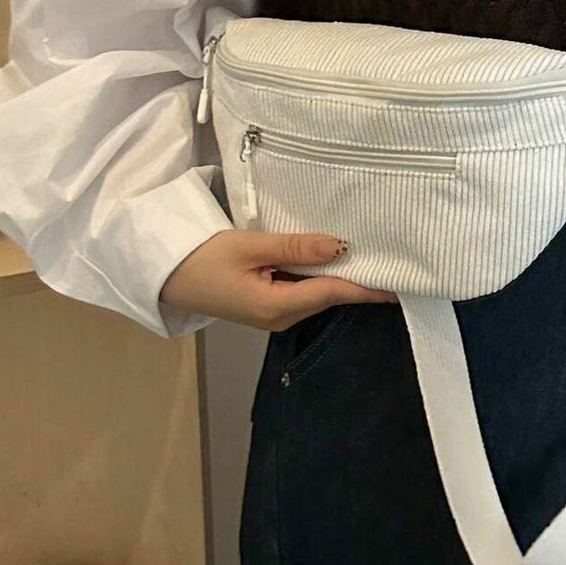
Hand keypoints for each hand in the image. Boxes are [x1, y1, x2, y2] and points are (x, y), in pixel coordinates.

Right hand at [159, 229, 398, 331]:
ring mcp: (274, 315)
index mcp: (279, 306)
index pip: (335, 293)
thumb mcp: (250, 247)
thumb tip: (340, 247)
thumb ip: (296, 247)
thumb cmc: (202, 258)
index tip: (400, 283)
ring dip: (339, 277)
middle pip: (329, 296)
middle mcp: (282, 317)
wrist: (164, 274)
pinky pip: (302, 292)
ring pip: (317, 294)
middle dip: (359, 280)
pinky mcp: (266, 307)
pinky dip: (318, 276)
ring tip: (369, 255)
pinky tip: (329, 259)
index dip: (369, 287)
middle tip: (391, 258)